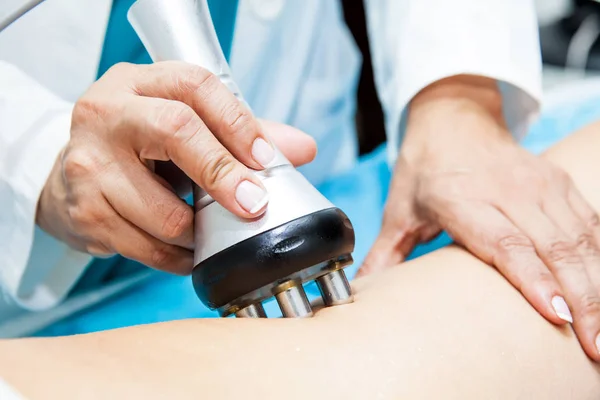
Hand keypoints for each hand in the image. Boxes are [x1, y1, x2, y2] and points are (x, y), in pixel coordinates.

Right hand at [36, 61, 315, 273]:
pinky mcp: (86, 212)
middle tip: (254, 205)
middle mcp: (107, 114)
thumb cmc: (137, 147)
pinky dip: (181, 257)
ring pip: (166, 211)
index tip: (267, 160)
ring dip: (202, 231)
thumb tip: (303, 149)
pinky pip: (150, 248)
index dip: (239, 123)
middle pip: (177, 132)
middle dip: (225, 174)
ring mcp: (89, 164)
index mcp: (137, 83)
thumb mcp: (182, 124)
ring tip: (208, 228)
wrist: (69, 178)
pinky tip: (187, 249)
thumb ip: (242, 133)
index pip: (195, 87)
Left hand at [359, 75, 599, 360]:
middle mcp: (506, 190)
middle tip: (593, 345)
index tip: (555, 315)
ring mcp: (538, 183)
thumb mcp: (398, 210)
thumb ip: (384, 254)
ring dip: (596, 286)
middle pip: (552, 247)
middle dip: (580, 299)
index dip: (532, 280)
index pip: (504, 243)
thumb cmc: (424, 169)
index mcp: (461, 198)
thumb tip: (358, 292)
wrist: (453, 119)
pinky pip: (589, 223)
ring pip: (578, 238)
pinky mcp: (558, 181)